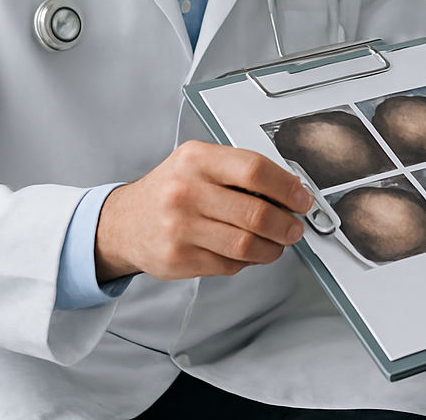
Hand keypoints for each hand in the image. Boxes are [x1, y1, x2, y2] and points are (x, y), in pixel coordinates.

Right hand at [95, 141, 311, 282]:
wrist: (124, 221)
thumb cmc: (171, 189)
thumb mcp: (199, 163)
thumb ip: (241, 171)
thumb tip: (290, 189)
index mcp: (197, 159)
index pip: (255, 170)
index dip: (287, 187)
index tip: (301, 198)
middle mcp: (185, 192)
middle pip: (255, 213)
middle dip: (286, 224)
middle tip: (295, 227)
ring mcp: (180, 228)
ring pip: (246, 245)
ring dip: (272, 248)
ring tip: (277, 243)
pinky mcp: (179, 259)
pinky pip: (229, 264)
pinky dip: (248, 261)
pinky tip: (248, 252)